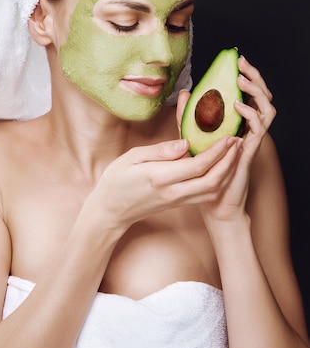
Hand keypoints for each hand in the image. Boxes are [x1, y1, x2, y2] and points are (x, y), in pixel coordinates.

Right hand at [91, 134, 240, 232]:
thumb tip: (186, 143)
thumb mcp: (132, 158)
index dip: (216, 152)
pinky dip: (218, 180)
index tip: (228, 137)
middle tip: (238, 142)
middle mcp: (172, 192)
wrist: (110, 210)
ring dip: (227, 172)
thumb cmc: (116, 180)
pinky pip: (204, 194)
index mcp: (160, 177)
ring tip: (234, 152)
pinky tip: (222, 166)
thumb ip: (160, 151)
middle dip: (229, 161)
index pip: (197, 165)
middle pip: (211, 180)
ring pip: (211, 189)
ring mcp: (176, 200)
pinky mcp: (178, 203)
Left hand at [181, 55, 275, 228]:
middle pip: (262, 97)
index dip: (248, 76)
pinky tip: (238, 106)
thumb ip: (188, 116)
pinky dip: (251, 114)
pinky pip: (259, 129)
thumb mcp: (191, 137)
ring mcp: (252, 140)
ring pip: (267, 109)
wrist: (213, 203)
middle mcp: (249, 130)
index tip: (237, 60)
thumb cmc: (204, 172)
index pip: (249, 94)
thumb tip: (184, 92)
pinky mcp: (250, 151)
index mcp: (238, 124)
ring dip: (256, 92)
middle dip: (255, 77)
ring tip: (241, 80)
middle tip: (242, 62)